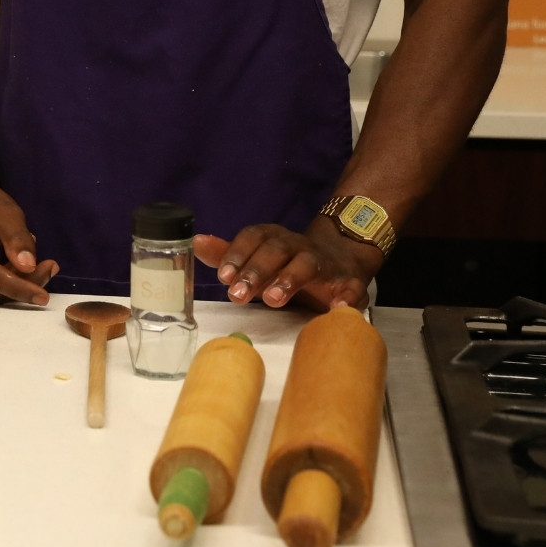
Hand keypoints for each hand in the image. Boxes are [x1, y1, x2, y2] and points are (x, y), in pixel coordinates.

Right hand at [0, 178, 58, 304]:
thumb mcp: (6, 211)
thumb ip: (17, 238)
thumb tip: (28, 268)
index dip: (18, 287)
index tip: (43, 296)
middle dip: (21, 284)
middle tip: (47, 267)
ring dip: (12, 285)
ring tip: (25, 259)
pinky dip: (0, 286)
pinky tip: (10, 267)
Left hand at [194, 219, 377, 310]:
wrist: (340, 262)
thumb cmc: (288, 264)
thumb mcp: (257, 258)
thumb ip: (227, 254)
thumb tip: (195, 242)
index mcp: (274, 238)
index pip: (253, 237)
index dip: (237, 254)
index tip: (222, 276)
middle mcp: (298, 245)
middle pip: (276, 250)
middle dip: (256, 270)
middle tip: (238, 295)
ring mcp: (325, 263)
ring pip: (308, 264)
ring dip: (289, 279)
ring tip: (273, 299)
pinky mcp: (350, 283)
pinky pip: (351, 287)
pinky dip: (345, 297)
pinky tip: (335, 309)